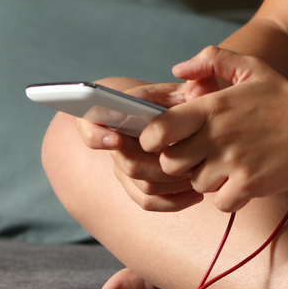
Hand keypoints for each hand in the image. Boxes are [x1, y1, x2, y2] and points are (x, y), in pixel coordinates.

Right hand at [74, 78, 205, 211]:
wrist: (167, 116)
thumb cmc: (170, 100)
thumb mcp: (181, 89)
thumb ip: (191, 86)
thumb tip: (195, 91)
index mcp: (112, 114)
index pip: (88, 126)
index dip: (97, 136)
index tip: (116, 138)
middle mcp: (114, 144)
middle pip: (128, 164)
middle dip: (160, 164)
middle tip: (189, 160)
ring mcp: (124, 167)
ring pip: (144, 185)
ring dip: (173, 182)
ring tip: (199, 173)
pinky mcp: (136, 186)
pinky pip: (149, 202)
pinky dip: (174, 201)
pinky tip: (195, 194)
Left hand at [142, 46, 287, 211]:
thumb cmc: (286, 98)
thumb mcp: (252, 68)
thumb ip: (212, 60)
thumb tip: (177, 71)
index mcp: (213, 106)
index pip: (159, 129)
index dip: (155, 139)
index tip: (168, 140)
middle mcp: (218, 134)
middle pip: (171, 164)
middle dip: (183, 163)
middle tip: (203, 156)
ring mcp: (234, 162)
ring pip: (197, 184)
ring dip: (209, 180)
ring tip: (232, 165)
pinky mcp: (251, 184)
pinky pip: (221, 203)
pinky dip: (230, 198)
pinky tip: (245, 181)